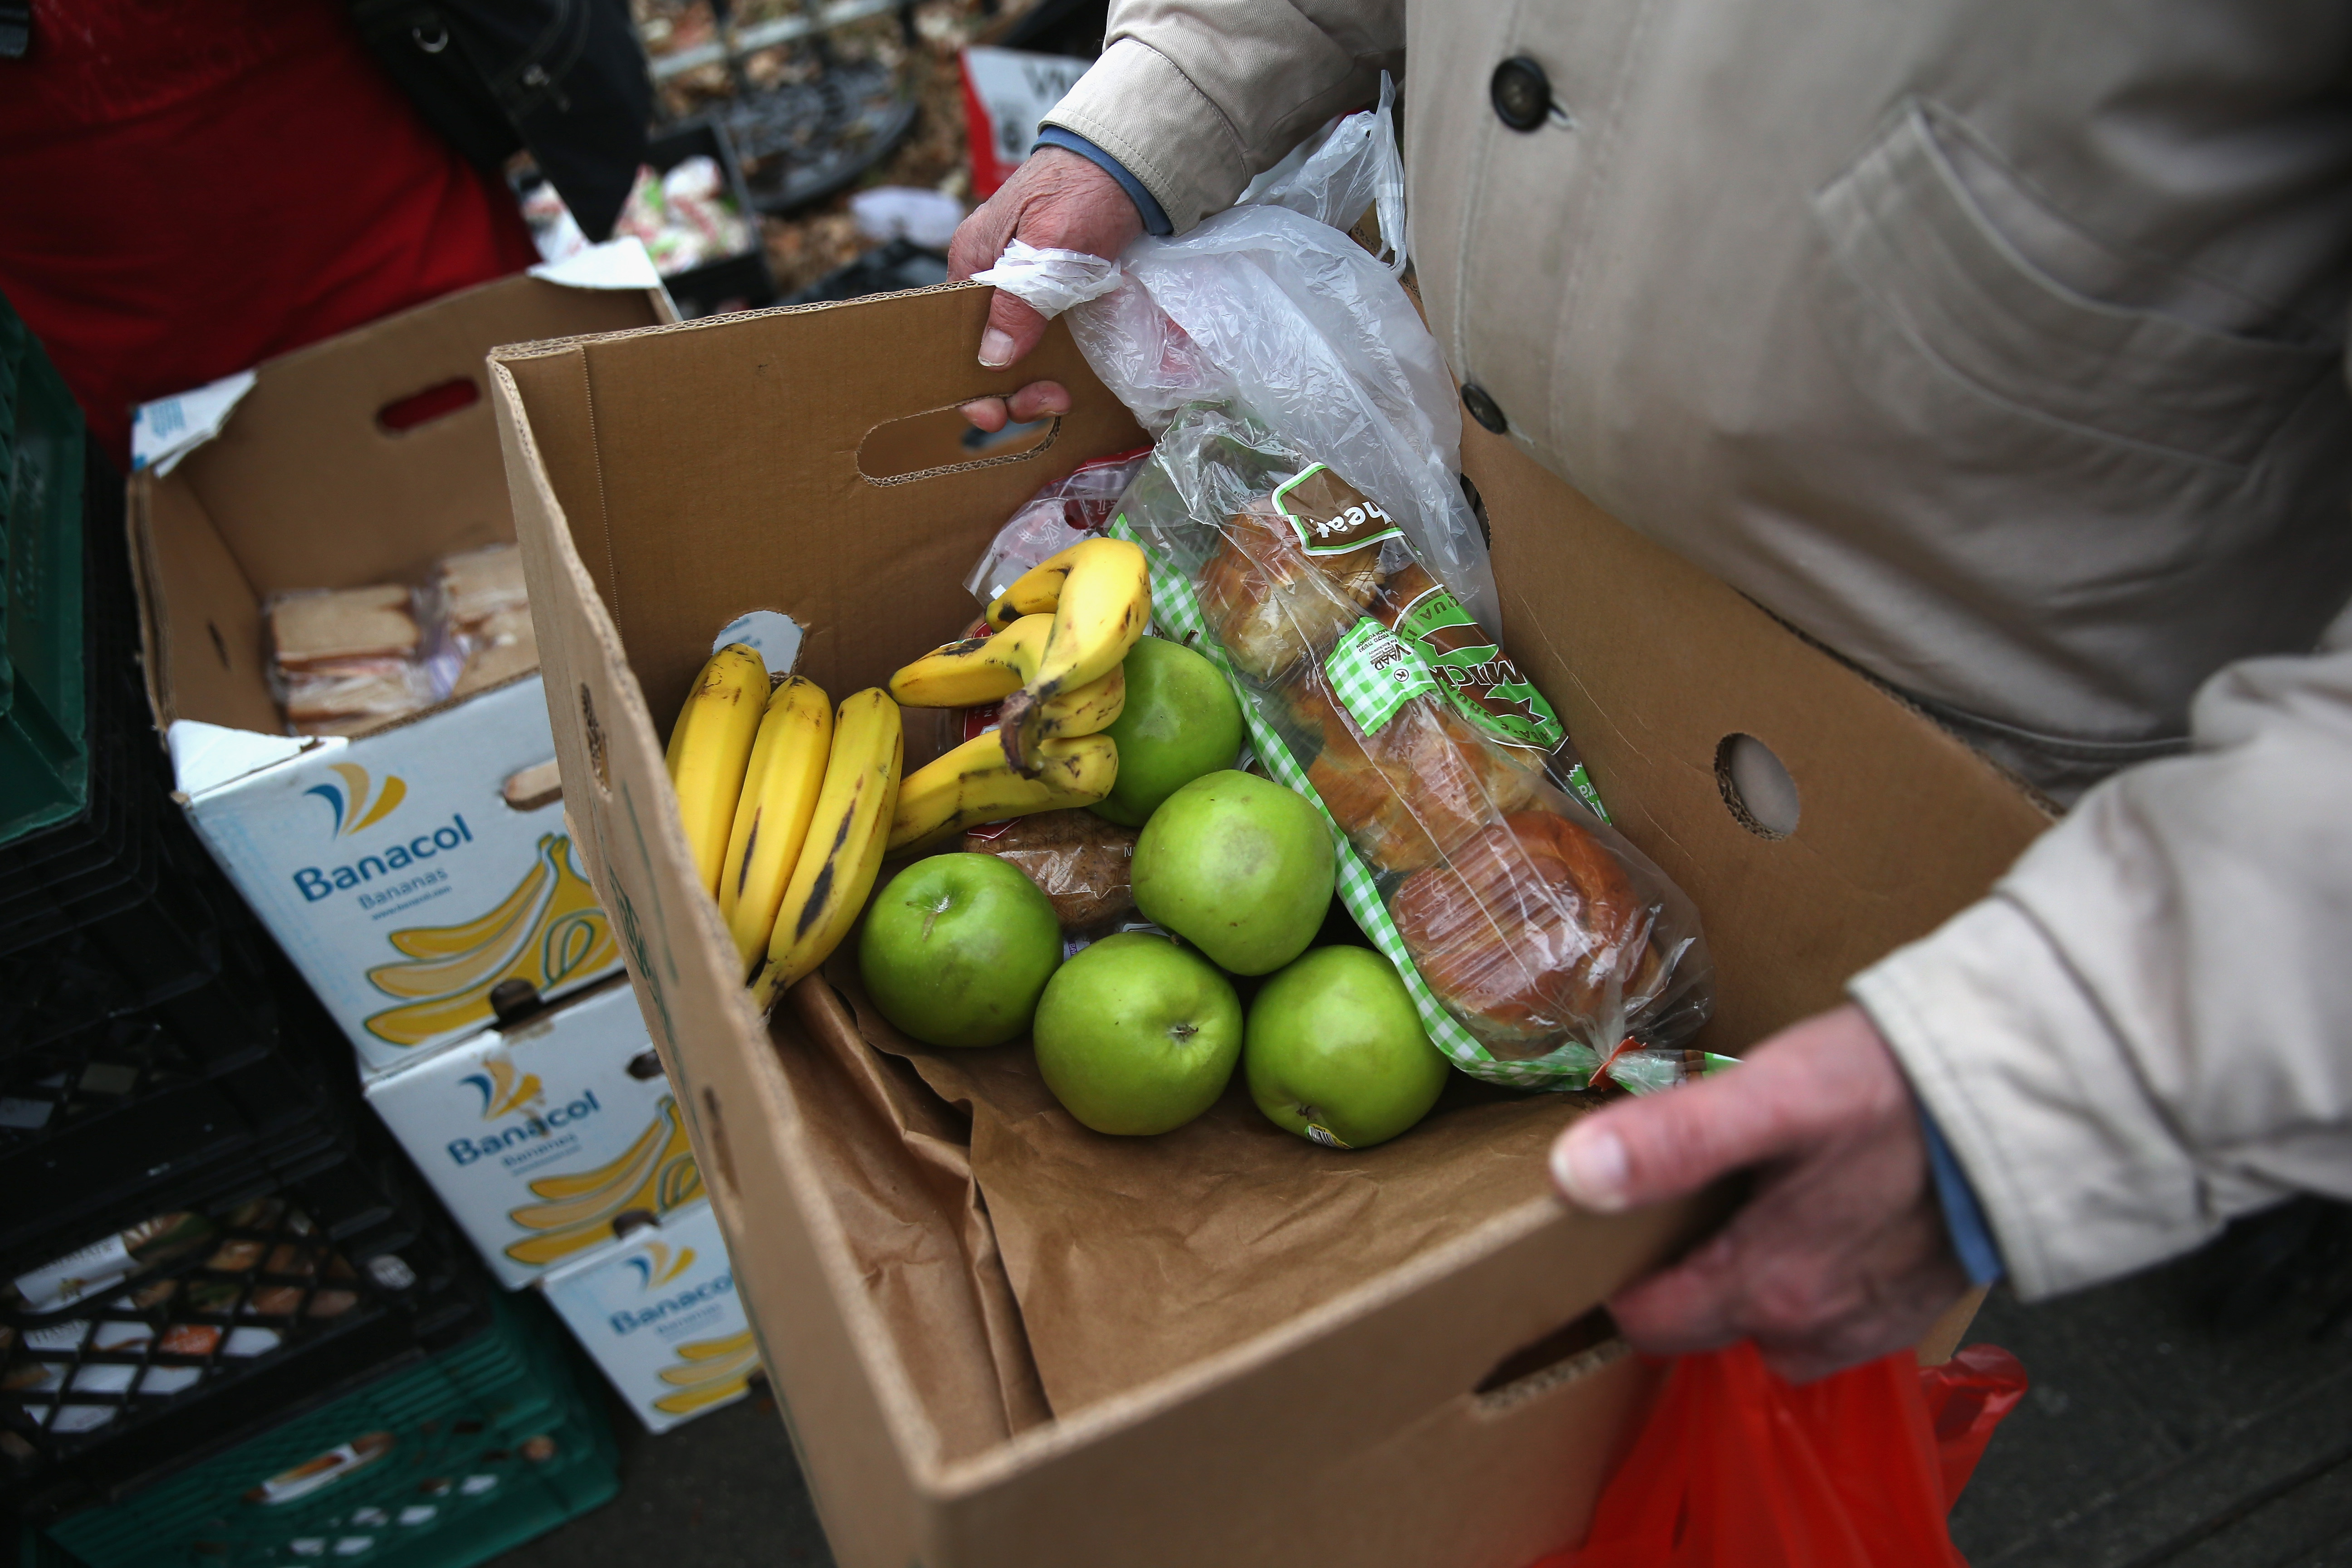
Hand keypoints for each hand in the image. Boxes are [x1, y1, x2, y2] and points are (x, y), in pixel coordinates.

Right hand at [947, 145, 1143, 431]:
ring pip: (1021, 355)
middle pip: (989, 354)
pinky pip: (1051, 341)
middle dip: (1013, 389)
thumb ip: (1021, 299)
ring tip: (1065, 395)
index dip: (972, 381)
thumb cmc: (1084, 189)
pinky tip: (1078, 379)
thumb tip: (993, 358)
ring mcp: (1026, 290)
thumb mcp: (1050, 243)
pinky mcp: (1059, 295)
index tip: (995, 413)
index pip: (955, 336)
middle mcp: (993, 281)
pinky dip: (1062, 364)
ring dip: (1039, 383)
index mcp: (973, 264)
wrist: (1131, 163)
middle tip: (1051, 401)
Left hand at [1549, 1004, 1969, 1381]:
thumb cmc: (1893, 1091)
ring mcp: (1867, 1323)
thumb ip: (1672, 1141)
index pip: (1650, 1321)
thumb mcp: (1769, 1096)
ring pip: (1771, 1328)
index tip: (1604, 1230)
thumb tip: (1573, 1174)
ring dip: (1748, 1285)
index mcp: (1765, 1286)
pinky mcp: (1911, 1305)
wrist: (2025, 1100)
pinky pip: (1834, 1318)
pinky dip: (1811, 1284)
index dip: (1617, 1278)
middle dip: (1677, 1281)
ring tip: (1740, 1212)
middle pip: (1706, 1327)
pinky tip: (1815, 1223)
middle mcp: (1812, 1326)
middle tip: (1668, 1209)